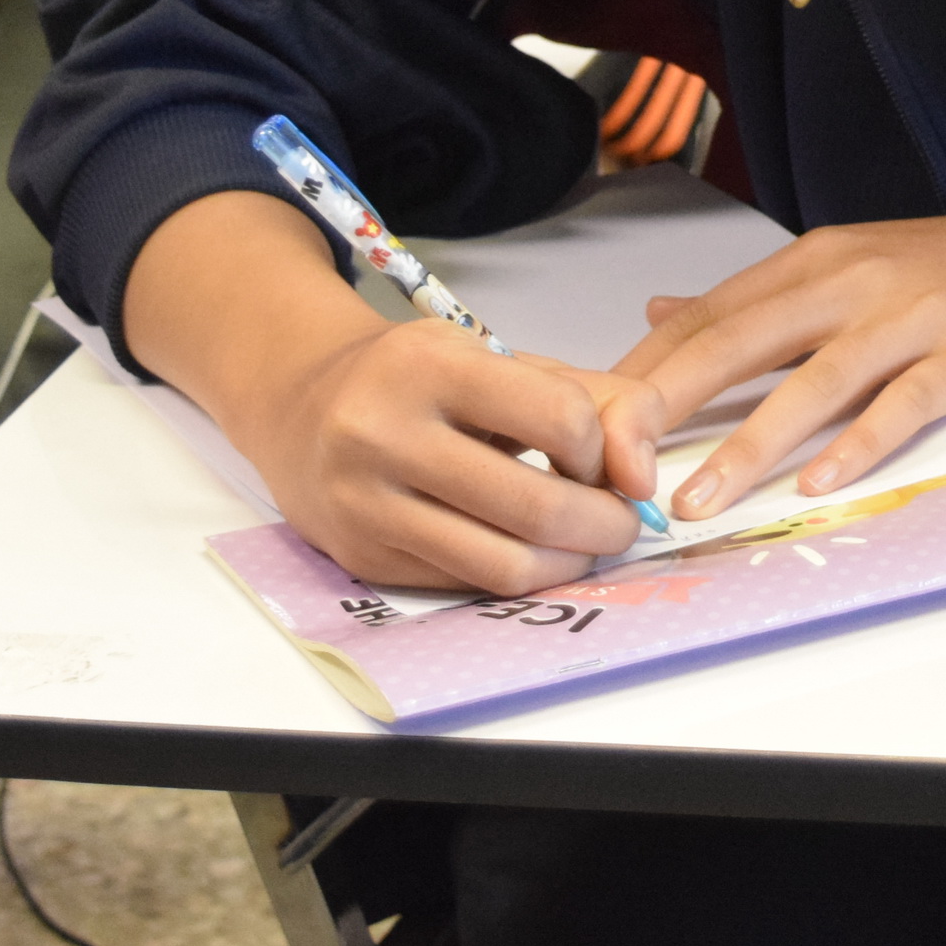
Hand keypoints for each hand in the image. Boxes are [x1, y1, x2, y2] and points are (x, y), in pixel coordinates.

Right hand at [224, 317, 673, 594]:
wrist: (301, 404)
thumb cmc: (421, 379)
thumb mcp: (506, 360)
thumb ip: (601, 400)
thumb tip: (644, 480)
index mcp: (431, 363)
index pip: (561, 418)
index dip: (599, 448)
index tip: (593, 454)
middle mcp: (386, 431)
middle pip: (538, 507)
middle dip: (605, 524)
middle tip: (619, 522)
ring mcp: (367, 502)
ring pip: (504, 563)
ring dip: (569, 564)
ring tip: (583, 544)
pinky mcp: (362, 556)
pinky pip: (466, 584)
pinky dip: (516, 574)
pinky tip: (525, 548)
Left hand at [610, 205, 945, 519]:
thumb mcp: (850, 266)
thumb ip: (756, 299)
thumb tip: (660, 311)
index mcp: (814, 261)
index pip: (709, 315)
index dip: (645, 368)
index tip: (589, 422)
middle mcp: (850, 280)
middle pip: (740, 341)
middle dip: (667, 404)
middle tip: (610, 461)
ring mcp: (909, 316)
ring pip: (812, 382)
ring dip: (748, 444)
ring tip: (697, 499)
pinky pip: (902, 405)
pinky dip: (858, 446)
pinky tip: (820, 486)